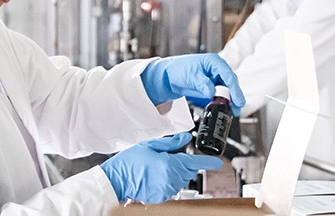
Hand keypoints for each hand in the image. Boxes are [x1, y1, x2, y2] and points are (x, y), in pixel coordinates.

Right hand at [100, 133, 222, 203]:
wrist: (117, 180)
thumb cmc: (129, 162)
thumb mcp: (149, 146)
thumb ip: (170, 143)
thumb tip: (185, 139)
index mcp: (169, 165)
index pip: (194, 163)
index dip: (208, 162)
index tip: (217, 162)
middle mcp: (170, 179)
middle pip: (189, 171)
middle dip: (184, 164)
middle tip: (167, 157)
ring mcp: (166, 190)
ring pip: (181, 179)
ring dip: (176, 172)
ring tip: (158, 167)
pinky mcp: (162, 196)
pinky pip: (172, 187)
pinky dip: (168, 181)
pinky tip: (155, 176)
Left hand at [141, 53, 245, 114]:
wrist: (168, 77)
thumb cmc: (178, 70)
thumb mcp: (190, 76)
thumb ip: (202, 84)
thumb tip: (212, 92)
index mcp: (214, 62)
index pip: (228, 75)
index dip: (234, 88)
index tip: (238, 100)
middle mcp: (217, 69)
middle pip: (231, 83)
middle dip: (235, 96)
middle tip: (237, 108)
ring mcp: (216, 78)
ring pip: (228, 90)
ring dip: (231, 101)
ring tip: (233, 111)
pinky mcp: (213, 87)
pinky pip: (221, 95)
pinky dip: (223, 102)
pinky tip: (225, 109)